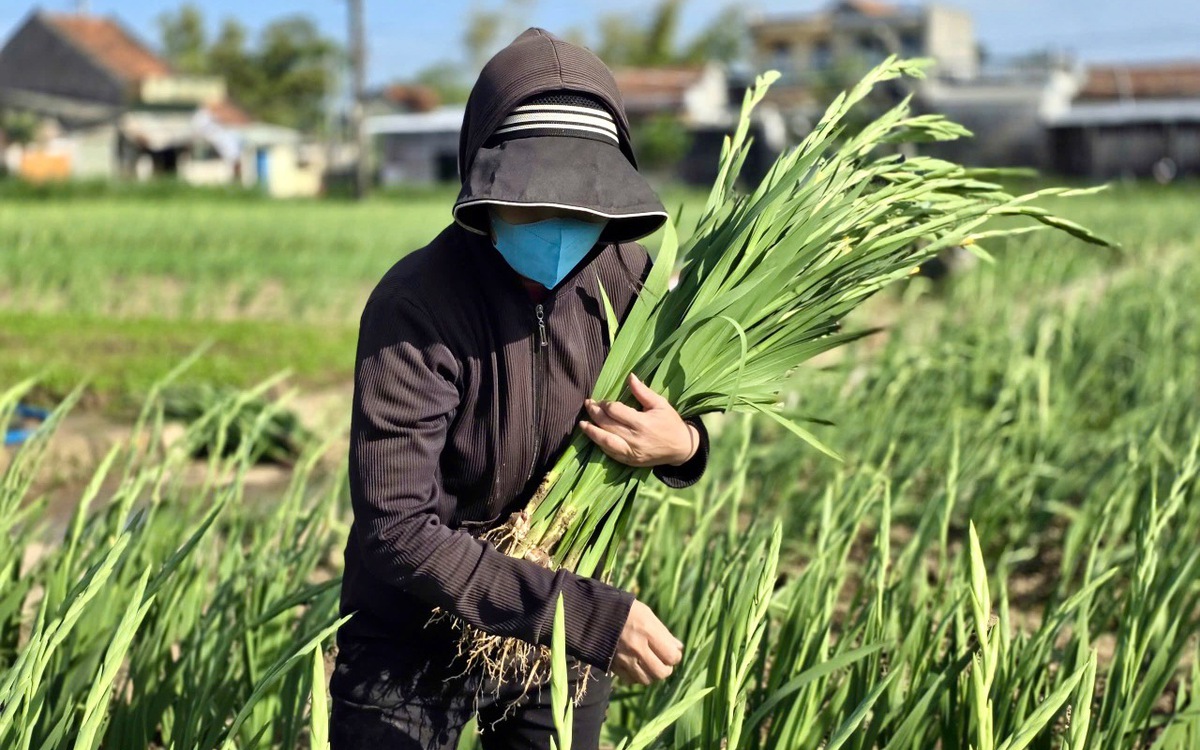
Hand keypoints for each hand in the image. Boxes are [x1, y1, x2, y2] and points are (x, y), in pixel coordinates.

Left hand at [578, 373, 698, 467]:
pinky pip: (611, 453)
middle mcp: (635, 439)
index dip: (606, 404)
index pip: (617, 411)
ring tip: (582, 424)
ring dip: (592, 432)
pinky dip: (601, 445)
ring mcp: (631, 452)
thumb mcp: (660, 404)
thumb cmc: (671, 423)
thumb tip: (630, 376)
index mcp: (643, 423)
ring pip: (606, 441)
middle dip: (595, 414)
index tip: (602, 400)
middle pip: (608, 425)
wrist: (681, 448)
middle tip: (588, 404)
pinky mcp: (630, 461)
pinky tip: (594, 437)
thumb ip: (643, 391)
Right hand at [611, 599, 682, 684]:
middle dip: (666, 669)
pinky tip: (636, 667)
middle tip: (663, 661)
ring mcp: (624, 659)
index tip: (673, 652)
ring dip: (651, 674)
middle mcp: (637, 648)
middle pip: (660, 673)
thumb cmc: (625, 610)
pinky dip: (636, 677)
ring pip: (646, 680)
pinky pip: (631, 680)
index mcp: (648, 632)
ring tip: (650, 664)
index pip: (671, 656)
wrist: (594, 613)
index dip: (675, 656)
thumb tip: (678, 648)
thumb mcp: (647, 614)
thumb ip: (664, 633)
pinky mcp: (614, 666)